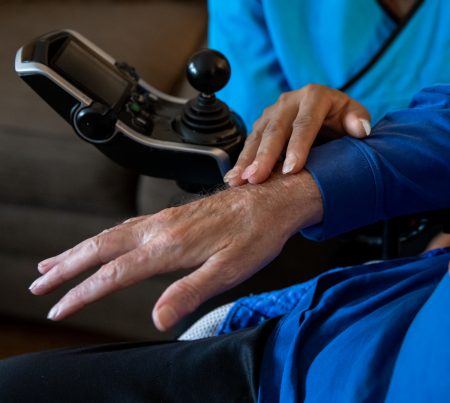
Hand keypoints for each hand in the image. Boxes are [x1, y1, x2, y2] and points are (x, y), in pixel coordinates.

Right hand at [30, 170, 322, 330]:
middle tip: (39, 284)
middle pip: (100, 248)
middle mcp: (161, 228)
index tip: (58, 309)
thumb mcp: (229, 270)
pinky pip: (126, 227)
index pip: (113, 274)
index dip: (82, 293)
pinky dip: (103, 238)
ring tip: (56, 263)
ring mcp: (165, 219)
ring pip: (110, 234)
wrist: (272, 199)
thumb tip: (158, 319)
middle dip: (66, 267)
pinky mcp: (173, 215)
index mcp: (169, 246)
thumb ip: (190, 292)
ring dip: (79, 250)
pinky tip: (103, 243)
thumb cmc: (256, 235)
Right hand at [224, 84, 370, 185]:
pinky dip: (241, 161)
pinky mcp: (262, 123)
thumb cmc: (342, 118)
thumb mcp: (354, 115)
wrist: (328, 113)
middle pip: (275, 129)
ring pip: (257, 136)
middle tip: (256, 179)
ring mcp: (272, 111)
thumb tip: (360, 129)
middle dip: (265, 156)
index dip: (297, 147)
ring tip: (239, 181)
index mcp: (315, 96)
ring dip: (247, 160)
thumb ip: (358, 121)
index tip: (291, 170)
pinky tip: (234, 179)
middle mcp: (289, 100)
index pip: (304, 123)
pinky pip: (250, 142)